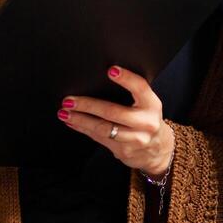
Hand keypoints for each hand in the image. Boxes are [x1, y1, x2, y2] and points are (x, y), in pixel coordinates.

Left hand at [57, 66, 173, 177]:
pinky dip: (83, 129)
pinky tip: (72, 122)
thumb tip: (100, 79)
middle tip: (69, 100)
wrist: (157, 150)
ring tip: (64, 112)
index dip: (126, 78)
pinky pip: (99, 138)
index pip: (140, 88)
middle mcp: (145, 122)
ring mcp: (135, 139)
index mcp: (152, 105)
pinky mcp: (124, 151)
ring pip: (103, 128)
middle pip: (113, 111)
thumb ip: (131, 94)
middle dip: (88, 105)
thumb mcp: (146, 105)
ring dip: (80, 120)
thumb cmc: (146, 120)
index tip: (110, 70)